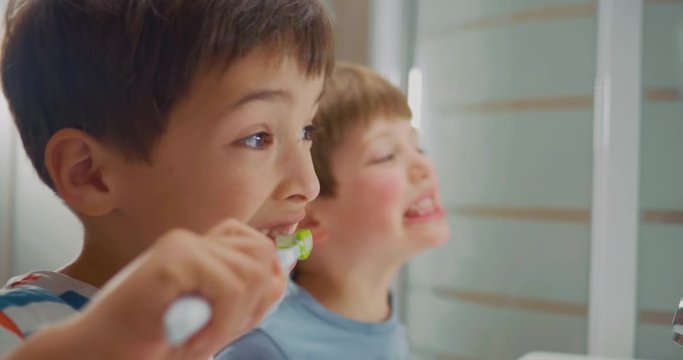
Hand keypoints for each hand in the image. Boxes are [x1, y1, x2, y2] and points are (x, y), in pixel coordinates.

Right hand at [7, 218, 284, 359]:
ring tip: (203, 338)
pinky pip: (229, 287)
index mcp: (201, 248)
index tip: (240, 320)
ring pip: (251, 271)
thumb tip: (282, 272)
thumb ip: (245, 295)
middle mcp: (192, 240)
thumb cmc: (154, 342)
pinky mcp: (173, 258)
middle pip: (262, 252)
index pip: (258, 247)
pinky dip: (222, 322)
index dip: (264, 284)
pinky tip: (193, 339)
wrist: (101, 354)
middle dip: (256, 299)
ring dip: (236, 318)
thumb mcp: (214, 319)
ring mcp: (181, 245)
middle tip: (222, 330)